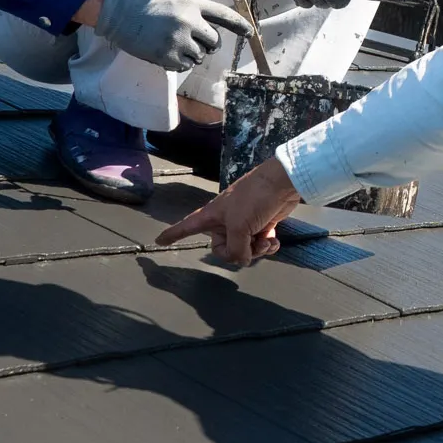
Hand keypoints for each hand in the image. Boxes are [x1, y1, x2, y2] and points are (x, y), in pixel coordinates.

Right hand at [93, 0, 251, 71]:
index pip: (223, 15)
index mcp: (192, 4)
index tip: (249, 33)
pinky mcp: (167, 56)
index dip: (240, 25)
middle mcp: (189, 22)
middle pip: (215, 41)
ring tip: (176, 43)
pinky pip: (186, 65)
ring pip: (201, 55)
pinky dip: (181, 62)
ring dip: (193, 52)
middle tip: (195, 39)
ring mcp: (178, 41)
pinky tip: (169, 52)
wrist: (120, 14)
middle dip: (209, 43)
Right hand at [157, 155, 303, 265]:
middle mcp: (225, 221)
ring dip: (257, 249)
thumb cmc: (254, 198)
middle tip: (251, 246)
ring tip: (266, 241)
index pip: (186, 227)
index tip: (159, 240)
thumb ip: (235, 249)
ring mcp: (243, 223)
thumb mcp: (238, 226)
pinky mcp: (261, 224)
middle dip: (238, 252)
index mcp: (212, 216)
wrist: (282, 183)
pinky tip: (274, 240)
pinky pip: (259, 244)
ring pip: (244, 249)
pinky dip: (267, 245)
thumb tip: (242, 259)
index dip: (173, 234)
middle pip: (222, 249)